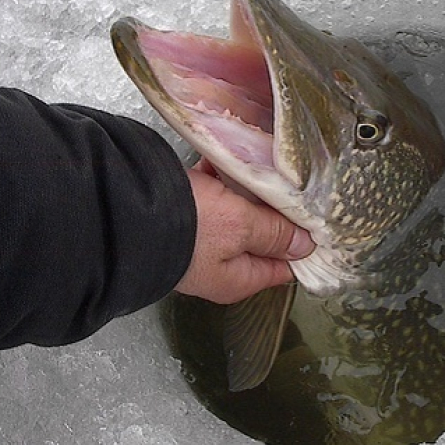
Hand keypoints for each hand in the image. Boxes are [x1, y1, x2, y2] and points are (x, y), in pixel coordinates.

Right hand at [174, 160, 314, 303]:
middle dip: (276, 212)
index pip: (284, 268)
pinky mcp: (186, 218)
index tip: (319, 221)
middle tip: (292, 187)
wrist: (125, 211)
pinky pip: (214, 200)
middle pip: (263, 239)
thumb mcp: (241, 226)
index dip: (303, 245)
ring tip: (257, 169)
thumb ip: (275, 233)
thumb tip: (305, 246)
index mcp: (239, 280)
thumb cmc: (186, 226)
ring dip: (249, 193)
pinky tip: (223, 164)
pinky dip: (222, 182)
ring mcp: (202, 243)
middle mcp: (221, 267)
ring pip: (240, 216)